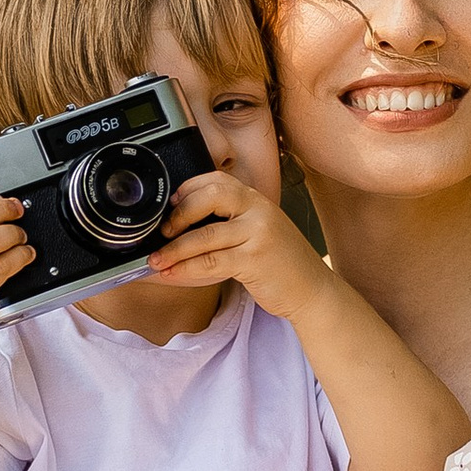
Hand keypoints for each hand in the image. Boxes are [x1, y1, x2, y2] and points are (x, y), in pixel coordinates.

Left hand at [144, 170, 329, 323]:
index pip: (216, 180)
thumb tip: (183, 226)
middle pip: (209, 197)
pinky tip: (173, 274)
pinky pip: (211, 262)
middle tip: (163, 232)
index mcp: (256, 199)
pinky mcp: (255, 260)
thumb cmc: (282, 263)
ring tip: (156, 260)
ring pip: (205, 235)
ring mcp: (258, 234)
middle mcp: (258, 210)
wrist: (313, 290)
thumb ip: (231, 221)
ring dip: (174, 250)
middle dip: (179, 214)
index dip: (187, 189)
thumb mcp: (259, 231)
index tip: (170, 205)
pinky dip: (186, 268)